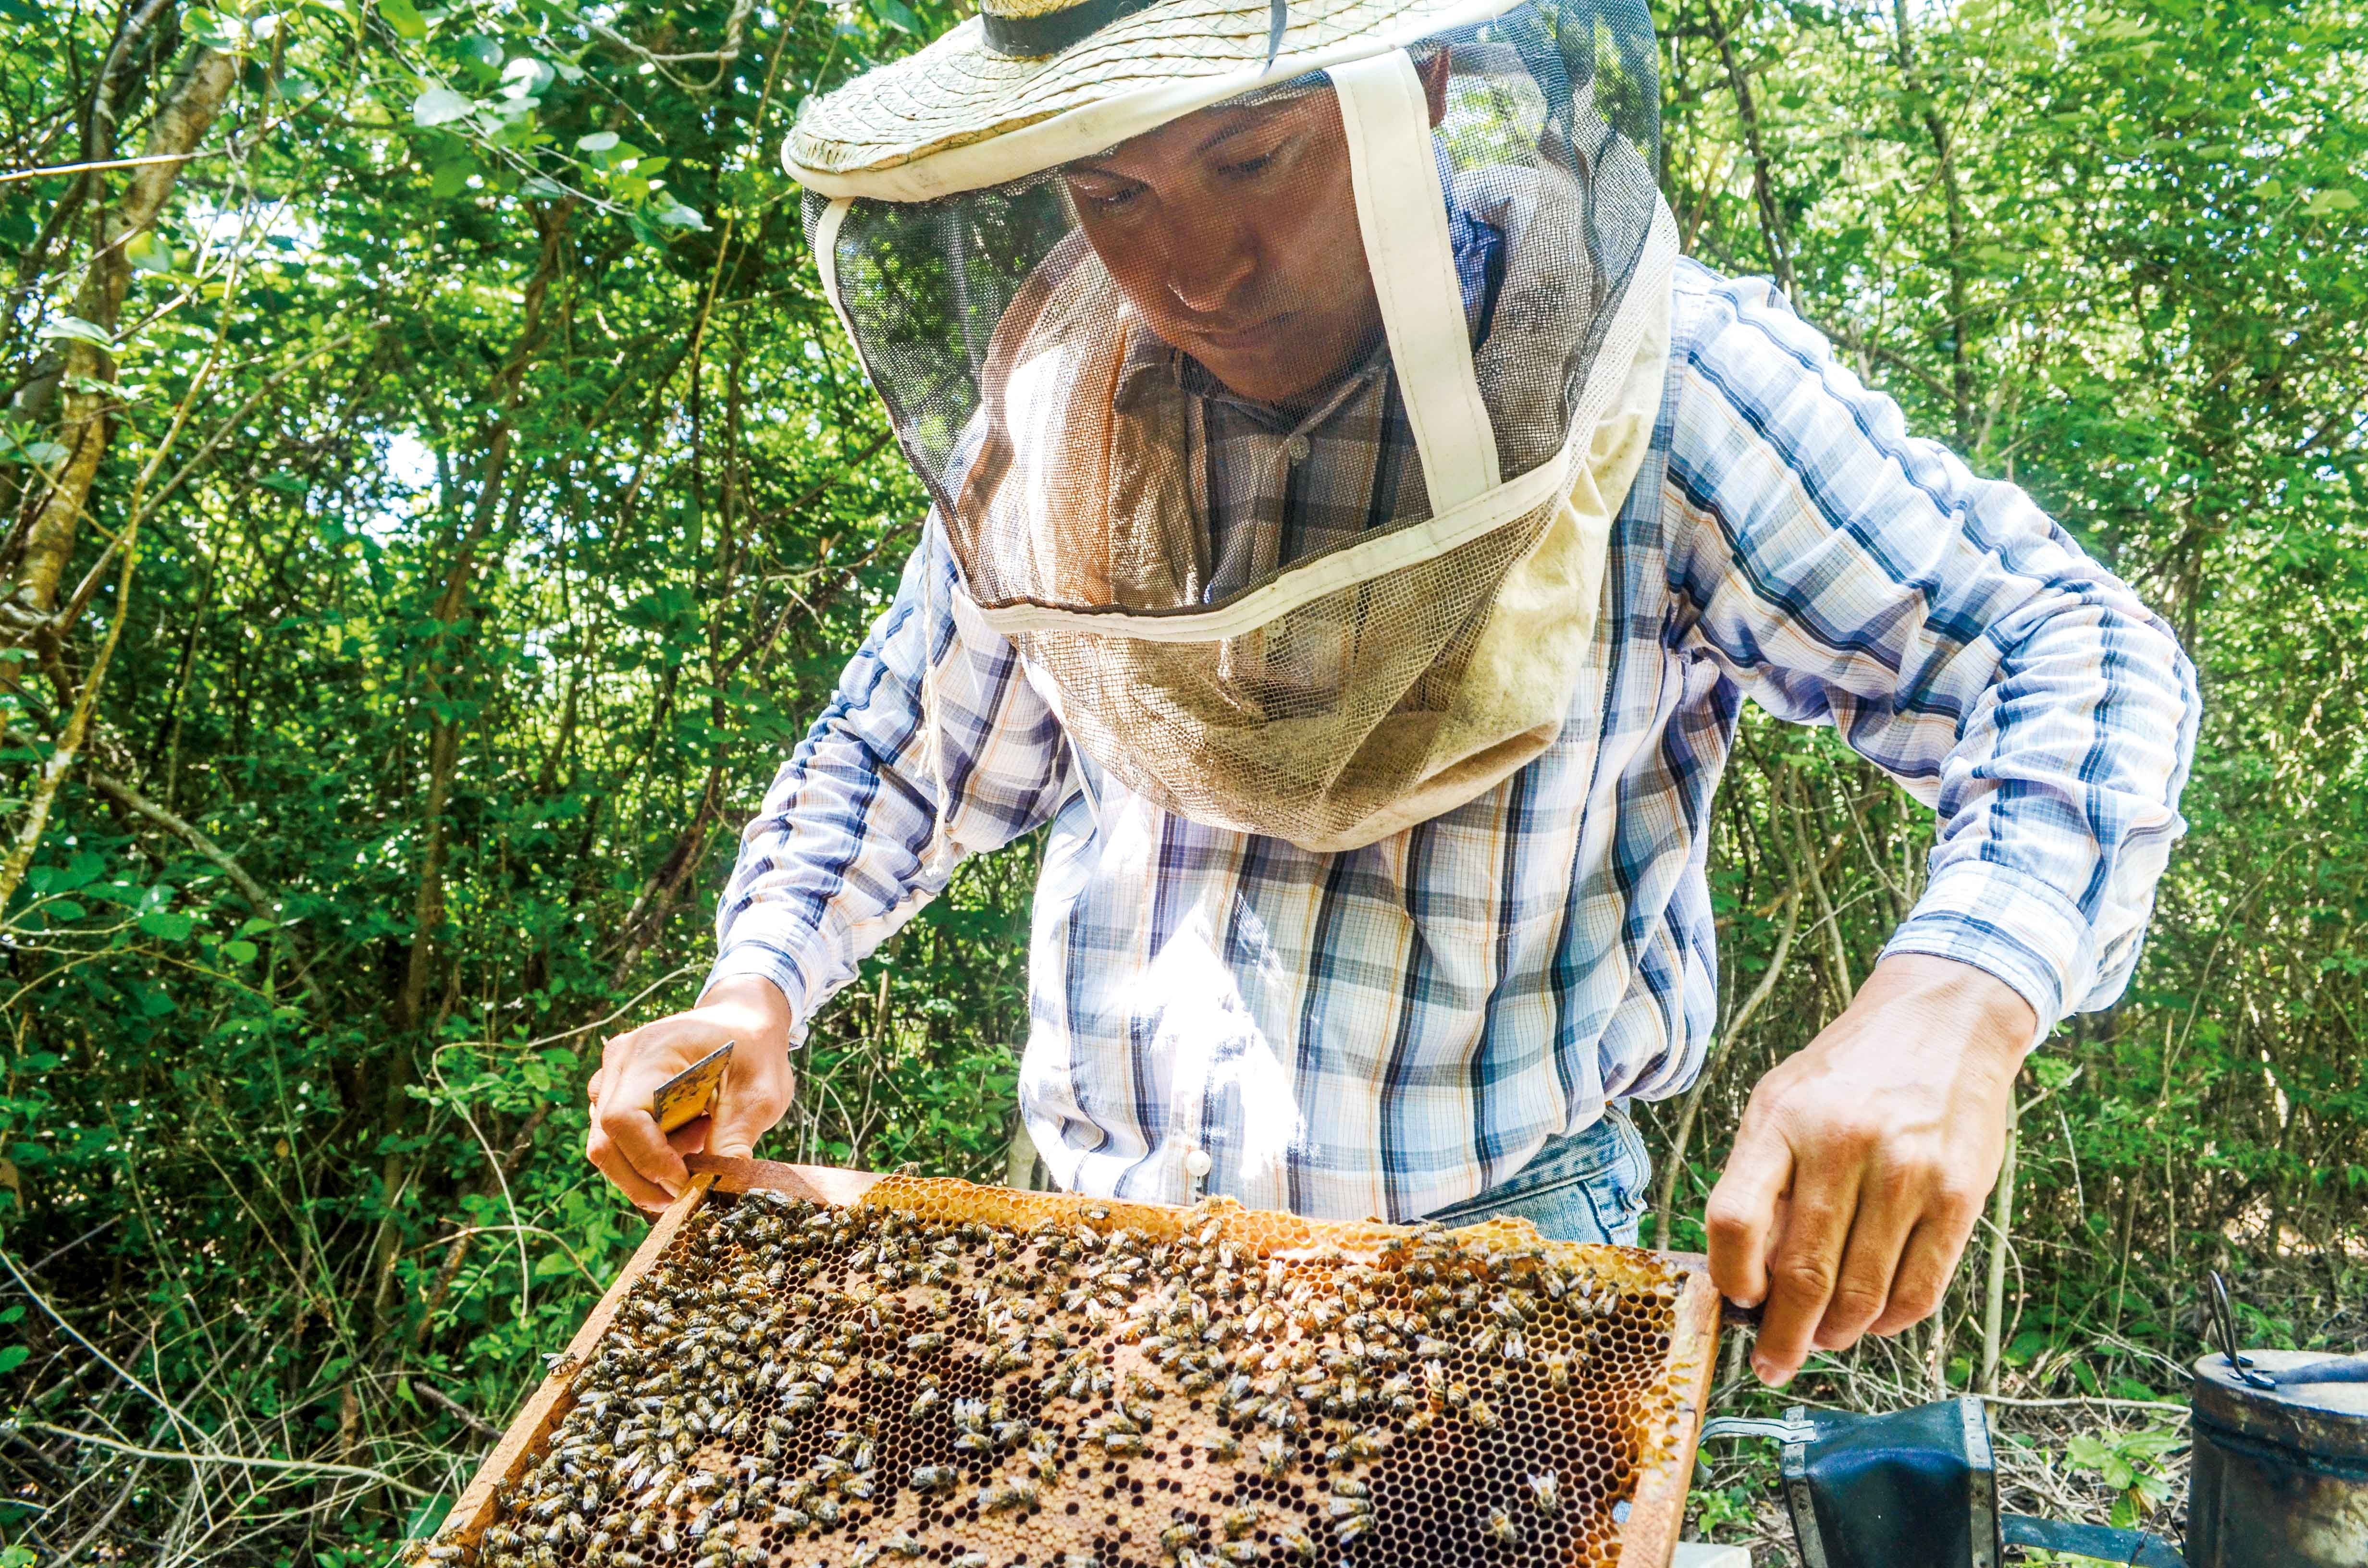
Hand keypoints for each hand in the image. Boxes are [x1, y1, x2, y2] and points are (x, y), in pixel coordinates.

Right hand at [586, 974, 797, 1211]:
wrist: (743, 1018)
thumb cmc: (755, 1050)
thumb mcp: (762, 1092)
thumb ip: (738, 1136)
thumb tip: (722, 1189)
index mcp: (652, 1053)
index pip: (622, 1119)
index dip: (649, 1161)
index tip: (689, 1182)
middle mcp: (620, 1062)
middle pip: (605, 1142)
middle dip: (647, 1178)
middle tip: (695, 1184)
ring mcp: (611, 1076)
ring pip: (606, 1147)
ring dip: (649, 1167)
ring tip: (700, 1141)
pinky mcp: (615, 1091)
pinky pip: (615, 1139)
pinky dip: (647, 1156)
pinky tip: (688, 1137)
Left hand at [1704, 954, 2033, 1385]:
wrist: (1943, 1023)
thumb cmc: (1847, 1073)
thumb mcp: (1781, 1100)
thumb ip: (1759, 1176)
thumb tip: (1747, 1274)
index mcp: (1782, 1119)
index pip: (1735, 1219)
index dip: (1730, 1278)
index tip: (1737, 1303)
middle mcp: (1843, 1145)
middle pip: (1802, 1272)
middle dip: (1782, 1336)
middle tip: (1773, 1363)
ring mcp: (1907, 1171)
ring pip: (1862, 1293)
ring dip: (1837, 1334)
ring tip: (1823, 1340)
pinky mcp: (1960, 1194)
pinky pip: (1920, 1289)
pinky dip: (1890, 1321)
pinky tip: (1873, 1321)